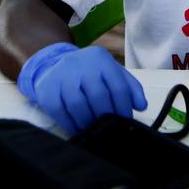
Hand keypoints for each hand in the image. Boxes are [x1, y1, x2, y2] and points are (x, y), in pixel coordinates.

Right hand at [18, 43, 146, 133]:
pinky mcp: (47, 89)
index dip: (124, 107)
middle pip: (98, 96)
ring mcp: (62, 75)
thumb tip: (142, 105)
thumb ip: (130, 87)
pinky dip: (71, 124)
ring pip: (78, 104)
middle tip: (110, 127)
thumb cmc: (89, 72)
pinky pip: (59, 111)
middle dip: (107, 116)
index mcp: (101, 59)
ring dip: (89, 122)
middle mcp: (81, 64)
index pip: (118, 86)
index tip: (126, 120)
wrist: (54, 64)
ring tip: (95, 129)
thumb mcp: (111, 72)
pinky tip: (78, 128)